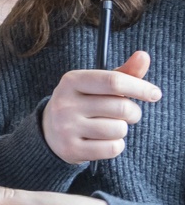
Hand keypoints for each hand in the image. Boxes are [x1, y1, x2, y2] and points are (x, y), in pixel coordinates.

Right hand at [41, 50, 161, 163]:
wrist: (49, 131)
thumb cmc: (83, 103)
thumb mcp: (97, 86)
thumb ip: (123, 73)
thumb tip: (144, 55)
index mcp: (72, 80)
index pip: (113, 81)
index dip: (139, 87)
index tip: (155, 94)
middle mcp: (65, 102)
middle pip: (121, 107)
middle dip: (133, 112)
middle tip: (127, 114)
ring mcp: (66, 127)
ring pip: (119, 129)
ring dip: (122, 130)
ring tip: (108, 127)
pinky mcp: (71, 148)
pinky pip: (112, 148)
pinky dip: (115, 146)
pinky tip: (102, 141)